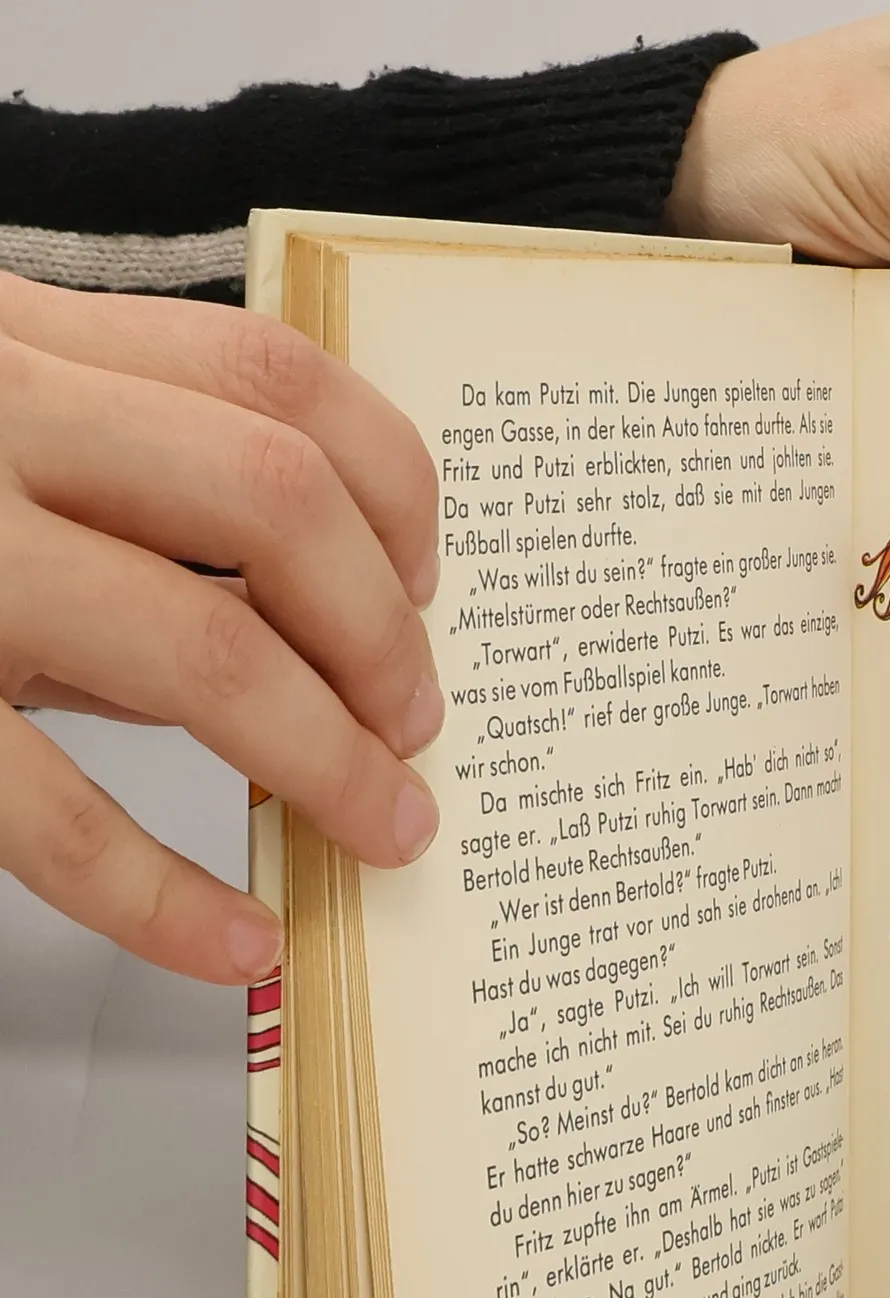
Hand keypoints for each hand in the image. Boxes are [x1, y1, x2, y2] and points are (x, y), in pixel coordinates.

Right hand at [0, 273, 441, 983]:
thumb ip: (121, 506)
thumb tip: (315, 637)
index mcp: (23, 344)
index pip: (278, 383)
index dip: (394, 491)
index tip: (429, 585)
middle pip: (276, 502)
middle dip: (382, 637)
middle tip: (416, 731)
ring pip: (200, 644)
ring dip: (325, 758)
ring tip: (381, 828)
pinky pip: (48, 810)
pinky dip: (164, 893)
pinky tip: (233, 942)